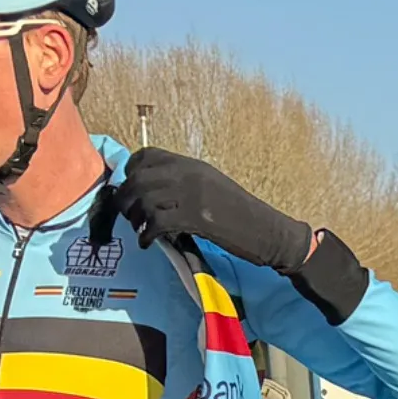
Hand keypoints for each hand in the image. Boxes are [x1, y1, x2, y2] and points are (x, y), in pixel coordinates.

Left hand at [99, 151, 370, 321]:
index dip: (131, 172)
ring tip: (139, 230)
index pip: (146, 155)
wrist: (271, 232)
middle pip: (139, 178)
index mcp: (192, 164)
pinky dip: (147, 234)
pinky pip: (158, 221)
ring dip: (135, 218)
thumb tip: (153, 194)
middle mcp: (190, 173)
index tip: (132, 190)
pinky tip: (148, 243)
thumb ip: (184, 185)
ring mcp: (193, 194)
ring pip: (145, 199)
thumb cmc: (242, 215)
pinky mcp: (197, 218)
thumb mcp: (211, 188)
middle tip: (129, 216)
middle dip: (126, 198)